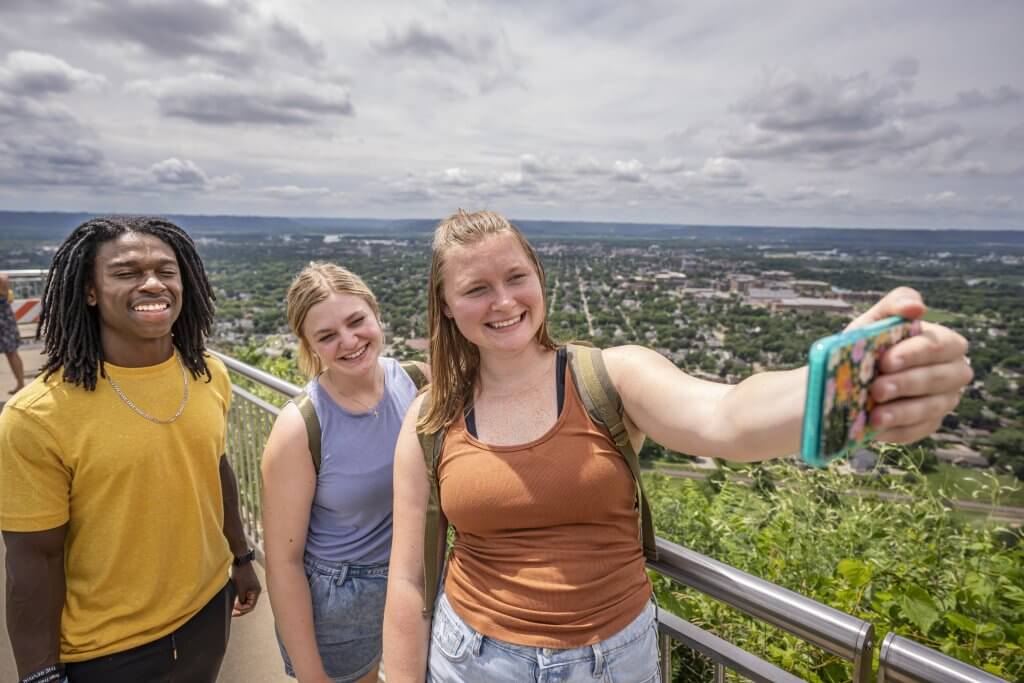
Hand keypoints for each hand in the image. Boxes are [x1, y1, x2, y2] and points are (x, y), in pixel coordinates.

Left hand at [230, 562, 261, 616]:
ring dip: (240, 606)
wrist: (240, 562)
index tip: (235, 609)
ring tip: (233, 609)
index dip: (242, 610)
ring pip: (246, 601)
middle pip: (249, 605)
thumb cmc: (241, 573)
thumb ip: (241, 599)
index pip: (251, 606)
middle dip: (241, 610)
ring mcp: (251, 588)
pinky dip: (239, 601)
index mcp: (256, 592)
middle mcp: (255, 591)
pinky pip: (244, 597)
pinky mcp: (246, 586)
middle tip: (233, 613)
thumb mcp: (240, 588)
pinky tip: (234, 602)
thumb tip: (239, 607)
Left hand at [849, 287, 971, 443]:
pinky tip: (876, 428)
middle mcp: (952, 372)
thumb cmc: (867, 344)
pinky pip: (919, 430)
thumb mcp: (874, 321)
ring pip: (931, 407)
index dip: (913, 354)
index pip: (938, 346)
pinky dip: (896, 430)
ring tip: (875, 415)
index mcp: (944, 343)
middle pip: (939, 378)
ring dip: (902, 412)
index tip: (885, 361)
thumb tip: (917, 308)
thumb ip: (894, 306)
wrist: (844, 378)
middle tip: (876, 389)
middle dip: (906, 384)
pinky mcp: (929, 424)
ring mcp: (943, 401)